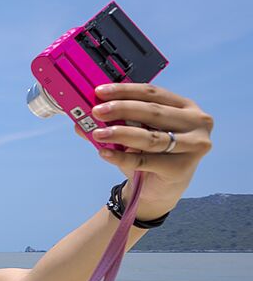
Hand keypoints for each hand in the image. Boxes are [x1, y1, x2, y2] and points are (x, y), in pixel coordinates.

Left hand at [73, 82, 213, 218]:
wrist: (158, 189)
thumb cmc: (147, 155)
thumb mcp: (133, 134)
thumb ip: (114, 122)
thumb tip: (82, 117)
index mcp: (185, 107)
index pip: (152, 93)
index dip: (124, 91)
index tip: (99, 91)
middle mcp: (197, 122)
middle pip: (152, 112)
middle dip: (121, 109)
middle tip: (96, 111)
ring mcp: (194, 145)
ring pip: (150, 137)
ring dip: (120, 134)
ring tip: (97, 133)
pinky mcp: (182, 168)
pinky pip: (145, 161)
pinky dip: (122, 157)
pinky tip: (104, 153)